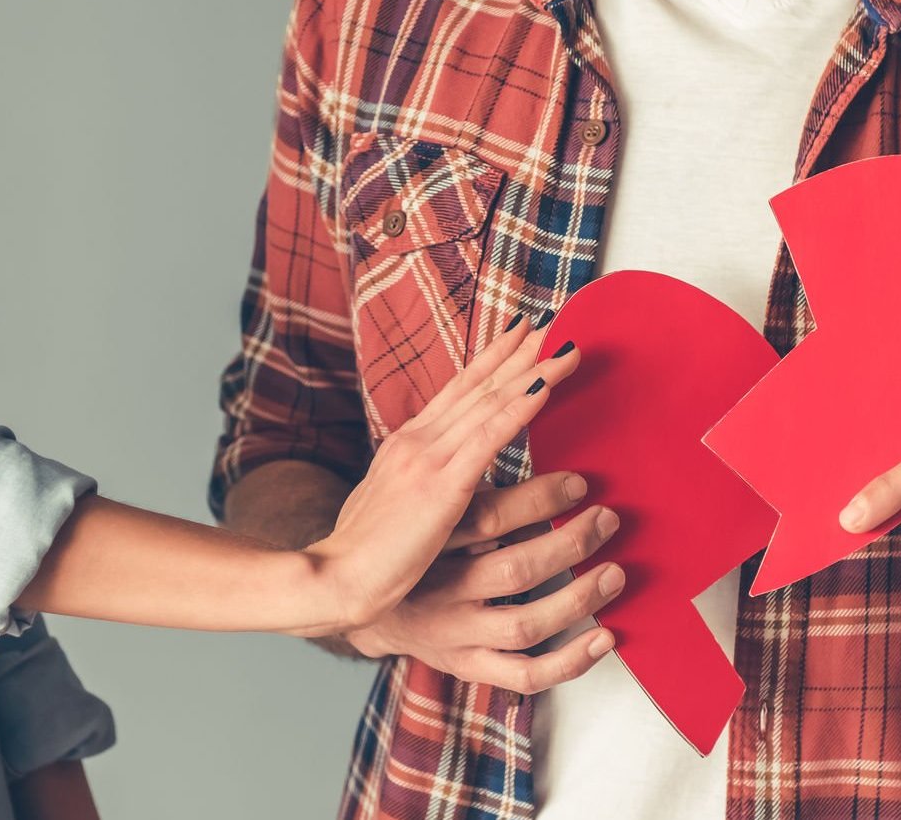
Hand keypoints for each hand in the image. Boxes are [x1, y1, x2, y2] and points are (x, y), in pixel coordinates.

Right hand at [301, 315, 581, 636]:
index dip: (492, 358)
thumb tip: (449, 487)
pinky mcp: (440, 486)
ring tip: (567, 347)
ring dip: (532, 371)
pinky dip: (519, 408)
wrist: (333, 578)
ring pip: (489, 403)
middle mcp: (417, 440)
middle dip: (519, 352)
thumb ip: (423, 488)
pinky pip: (488, 438)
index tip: (520, 331)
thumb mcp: (396, 510)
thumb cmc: (363, 556)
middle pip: (478, 385)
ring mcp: (427, 459)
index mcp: (407, 445)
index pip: (458, 391)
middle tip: (554, 321)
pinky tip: (544, 388)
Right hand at [341, 472, 624, 691]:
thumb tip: (522, 434)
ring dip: (578, 598)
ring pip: (524, 625)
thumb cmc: (411, 546)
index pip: (488, 517)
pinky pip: (524, 675)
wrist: (363, 604)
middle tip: (607, 519)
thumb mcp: (429, 508)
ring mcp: (457, 634)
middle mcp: (443, 591)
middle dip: (571, 544)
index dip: (538, 498)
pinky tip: (604, 637)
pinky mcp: (468, 666)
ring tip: (614, 573)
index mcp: (432, 542)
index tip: (579, 483)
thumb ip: (473, 487)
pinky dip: (569, 661)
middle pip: (514, 571)